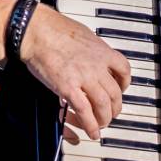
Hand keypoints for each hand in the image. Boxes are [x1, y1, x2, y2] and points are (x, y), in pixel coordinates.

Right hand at [19, 4, 131, 142]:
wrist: (36, 31)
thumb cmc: (52, 28)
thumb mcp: (82, 34)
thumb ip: (91, 47)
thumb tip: (91, 52)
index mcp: (101, 51)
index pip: (124, 70)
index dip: (124, 83)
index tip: (120, 89)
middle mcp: (97, 65)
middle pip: (115, 92)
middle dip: (115, 107)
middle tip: (110, 113)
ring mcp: (84, 78)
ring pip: (104, 105)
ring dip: (104, 119)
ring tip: (101, 125)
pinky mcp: (68, 88)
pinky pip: (85, 111)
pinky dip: (90, 125)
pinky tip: (91, 131)